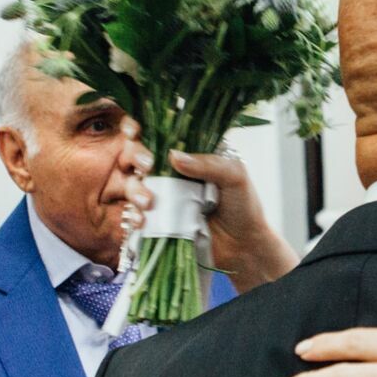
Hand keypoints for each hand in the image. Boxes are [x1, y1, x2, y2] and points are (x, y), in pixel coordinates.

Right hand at [119, 120, 298, 287]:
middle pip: (138, 156)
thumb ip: (209, 164)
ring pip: (132, 184)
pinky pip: (135, 214)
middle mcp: (171, 173)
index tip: (134, 131)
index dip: (141, 129)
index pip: (159, 134)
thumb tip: (174, 155)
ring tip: (148, 201)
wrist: (243, 247)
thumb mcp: (235, 177)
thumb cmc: (244, 207)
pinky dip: (134, 215)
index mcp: (190, 155)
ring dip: (134, 189)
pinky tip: (142, 220)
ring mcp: (162, 197)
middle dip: (135, 156)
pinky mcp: (157, 221)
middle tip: (148, 166)